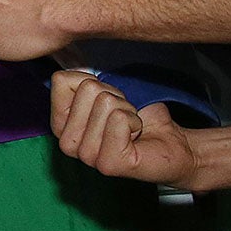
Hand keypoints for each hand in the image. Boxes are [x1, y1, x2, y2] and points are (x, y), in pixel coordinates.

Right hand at [50, 71, 194, 184]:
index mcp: (60, 124)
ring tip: (130, 126)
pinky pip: (119, 119)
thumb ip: (82, 80)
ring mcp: (87, 156)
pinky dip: (134, 120)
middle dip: (113, 96)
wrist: (170, 142)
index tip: (106, 99)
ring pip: (105, 103)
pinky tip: (135, 135)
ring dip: (126, 109)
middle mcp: (68, 143)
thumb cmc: (139, 116)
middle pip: (87, 89)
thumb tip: (71, 66)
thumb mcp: (106, 91)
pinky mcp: (108, 163)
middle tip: (122, 116)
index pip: (61, 80)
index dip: (92, 81)